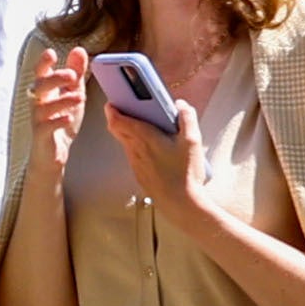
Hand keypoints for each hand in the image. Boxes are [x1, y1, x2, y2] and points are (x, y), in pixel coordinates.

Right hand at [27, 48, 89, 174]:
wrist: (53, 153)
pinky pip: (45, 127)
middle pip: (38, 86)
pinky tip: (68, 118)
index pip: (40, 73)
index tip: (51, 53)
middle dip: (54, 79)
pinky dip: (57, 121)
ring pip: (43, 107)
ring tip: (80, 98)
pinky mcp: (42, 136)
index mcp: (44, 91)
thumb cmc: (60, 120)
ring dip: (62, 100)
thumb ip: (76, 73)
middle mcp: (37, 103)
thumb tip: (79, 49)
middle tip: (72, 76)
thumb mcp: (72, 94)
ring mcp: (38, 120)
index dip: (43, 63)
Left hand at [107, 88, 204, 213]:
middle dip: (118, 118)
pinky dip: (137, 147)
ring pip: (126, 143)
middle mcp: (135, 150)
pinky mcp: (140, 175)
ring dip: (129, 133)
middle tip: (126, 108)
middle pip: (117, 131)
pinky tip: (153, 148)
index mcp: (144, 137)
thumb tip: (180, 105)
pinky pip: (134, 156)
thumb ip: (187, 117)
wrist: (180, 203)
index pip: (117, 121)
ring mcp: (136, 164)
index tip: (113, 101)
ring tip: (144, 126)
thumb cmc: (184, 172)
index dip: (112, 109)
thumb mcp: (192, 140)